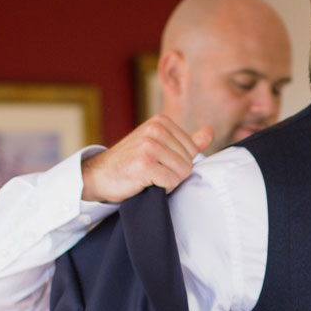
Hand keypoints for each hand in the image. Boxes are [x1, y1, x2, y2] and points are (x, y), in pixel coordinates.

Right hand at [81, 115, 213, 203]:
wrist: (100, 176)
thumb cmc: (131, 163)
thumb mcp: (160, 146)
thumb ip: (186, 141)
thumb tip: (210, 132)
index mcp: (161, 122)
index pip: (193, 150)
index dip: (178, 163)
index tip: (158, 163)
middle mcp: (155, 129)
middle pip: (189, 162)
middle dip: (174, 174)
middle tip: (153, 172)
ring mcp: (149, 145)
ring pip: (182, 173)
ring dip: (168, 182)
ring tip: (149, 178)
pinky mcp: (144, 163)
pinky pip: (171, 182)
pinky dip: (162, 189)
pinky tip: (146, 183)